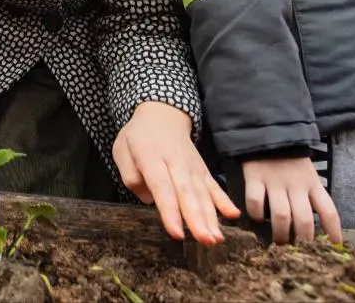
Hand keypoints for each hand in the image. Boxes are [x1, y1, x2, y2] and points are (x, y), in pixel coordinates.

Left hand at [113, 101, 239, 245]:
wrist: (162, 113)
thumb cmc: (138, 136)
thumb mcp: (121, 150)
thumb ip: (130, 175)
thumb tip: (148, 198)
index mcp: (151, 156)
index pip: (162, 186)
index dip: (170, 211)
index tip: (176, 233)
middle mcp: (175, 162)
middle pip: (186, 192)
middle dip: (196, 218)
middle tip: (204, 240)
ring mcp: (192, 165)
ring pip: (202, 193)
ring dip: (211, 216)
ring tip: (216, 238)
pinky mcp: (202, 169)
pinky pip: (213, 185)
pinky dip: (224, 200)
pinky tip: (233, 215)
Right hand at [242, 157, 341, 244]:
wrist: (266, 130)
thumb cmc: (288, 156)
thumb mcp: (306, 172)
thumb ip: (309, 193)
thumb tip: (308, 223)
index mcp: (313, 183)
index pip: (329, 211)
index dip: (333, 232)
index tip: (333, 246)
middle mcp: (296, 184)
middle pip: (303, 220)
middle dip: (300, 240)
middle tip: (295, 247)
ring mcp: (275, 181)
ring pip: (281, 216)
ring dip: (279, 233)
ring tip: (278, 241)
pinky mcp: (255, 176)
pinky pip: (255, 201)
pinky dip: (256, 213)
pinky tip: (256, 217)